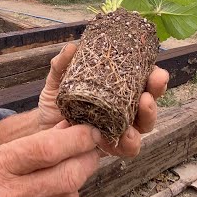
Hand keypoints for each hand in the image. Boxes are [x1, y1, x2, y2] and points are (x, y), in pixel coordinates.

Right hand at [0, 122, 103, 196]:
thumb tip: (73, 127)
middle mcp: (9, 196)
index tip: (92, 131)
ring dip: (77, 182)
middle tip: (91, 148)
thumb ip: (38, 142)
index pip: (48, 149)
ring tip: (64, 173)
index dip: (78, 138)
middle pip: (69, 175)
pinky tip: (55, 193)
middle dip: (87, 158)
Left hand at [37, 42, 169, 157]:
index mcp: (117, 89)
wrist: (40, 129)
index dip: (154, 76)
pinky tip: (124, 135)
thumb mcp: (57, 81)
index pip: (142, 80)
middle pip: (149, 100)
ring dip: (148, 116)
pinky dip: (129, 142)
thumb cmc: (56, 102)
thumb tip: (72, 47)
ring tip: (143, 106)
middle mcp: (123, 108)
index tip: (156, 71)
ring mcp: (119, 128)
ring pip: (144, 125)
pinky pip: (127, 148)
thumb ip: (62, 65)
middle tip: (150, 89)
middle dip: (156, 93)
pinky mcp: (111, 147)